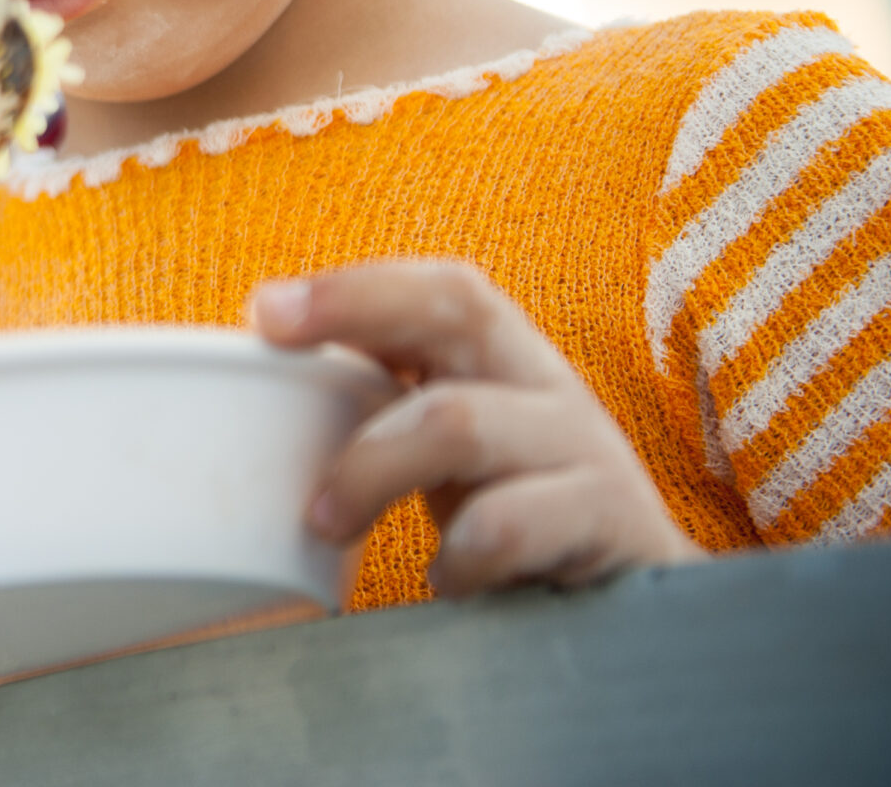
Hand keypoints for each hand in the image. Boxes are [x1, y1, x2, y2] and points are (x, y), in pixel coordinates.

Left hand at [248, 258, 702, 595]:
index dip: (351, 287)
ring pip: (459, 422)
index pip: (437, 289)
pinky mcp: (608, 522)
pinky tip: (443, 581)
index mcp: (501, 357)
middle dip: (355, 310)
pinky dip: (457, 555)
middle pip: (460, 310)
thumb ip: (380, 403)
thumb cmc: (514, 509)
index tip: (262, 309)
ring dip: (369, 469)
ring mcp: (584, 448)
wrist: (639, 603)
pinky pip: (510, 523)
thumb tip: (251, 387)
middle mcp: (546, 383)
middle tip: (273, 347)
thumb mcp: (448, 447)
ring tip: (327, 522)